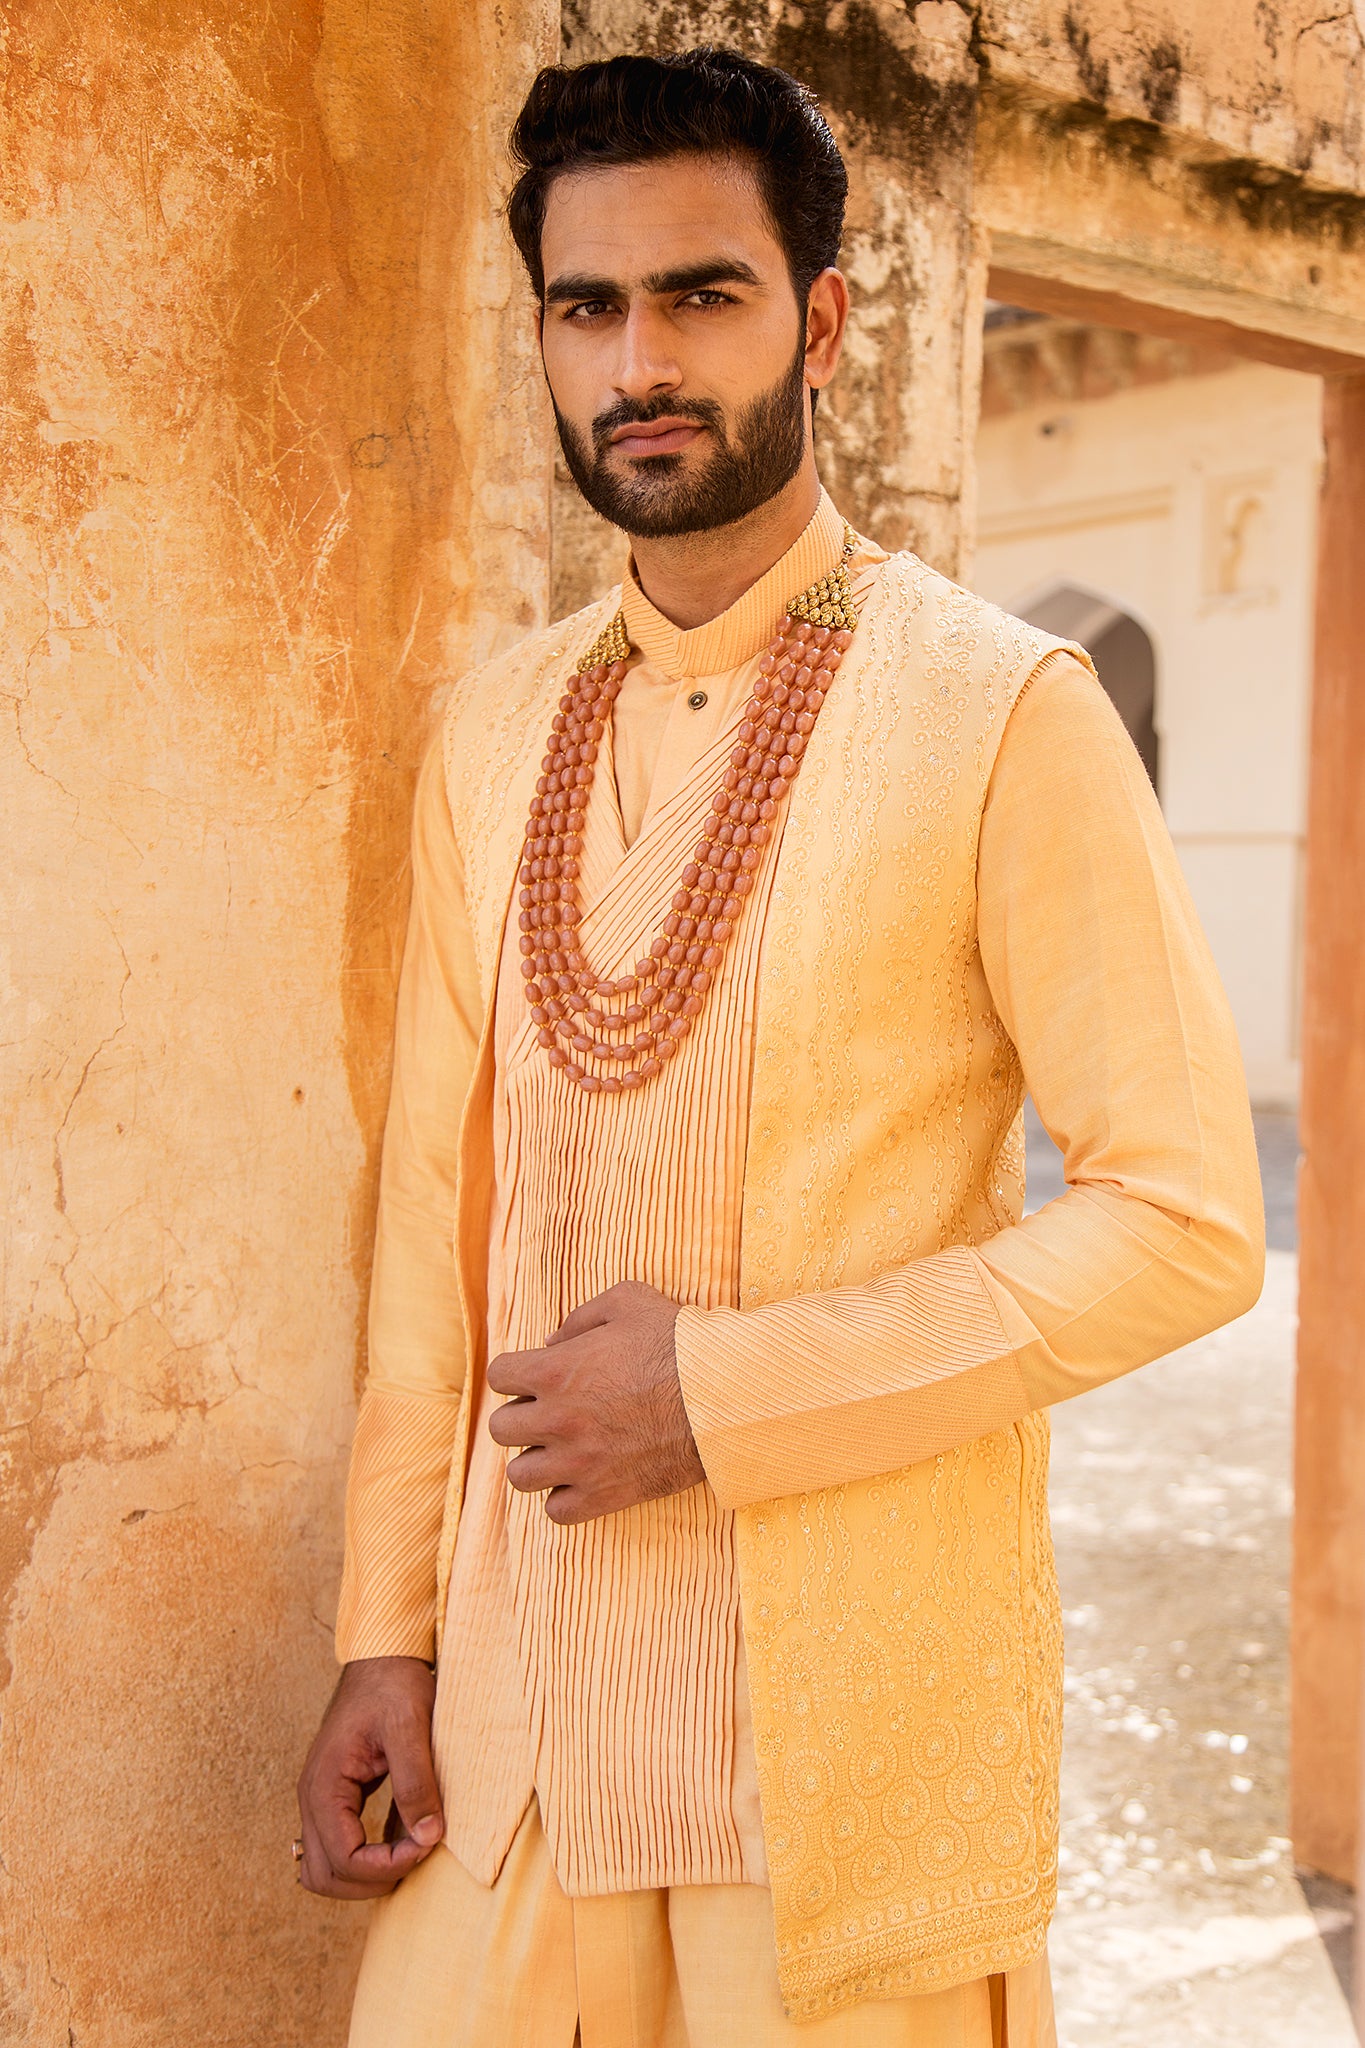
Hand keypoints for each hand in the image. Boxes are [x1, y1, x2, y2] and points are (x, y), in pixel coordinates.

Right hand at [296, 1656, 443, 1898]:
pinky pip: (340, 1847)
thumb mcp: (411, 1726)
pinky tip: (405, 1837)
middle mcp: (313, 1798)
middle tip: (417, 1854)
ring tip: (410, 1850)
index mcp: (324, 1784)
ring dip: (366, 1874)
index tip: (426, 1845)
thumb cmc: (395, 1684)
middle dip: (372, 1879)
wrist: (383, 1656)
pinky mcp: (337, 1797)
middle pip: (324, 1876)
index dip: (386, 1866)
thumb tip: (428, 1836)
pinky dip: (368, 1857)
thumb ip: (417, 1782)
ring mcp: (321, 1800)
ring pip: (326, 1869)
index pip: (343, 1859)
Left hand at [487, 1280, 702, 1523]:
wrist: (724, 1394)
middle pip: (501, 1428)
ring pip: (520, 1475)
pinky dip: (563, 1496)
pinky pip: (556, 1511)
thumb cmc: (679, 1343)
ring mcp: (579, 1462)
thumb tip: (550, 1342)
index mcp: (555, 1371)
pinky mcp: (604, 1494)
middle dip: (521, 1415)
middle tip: (550, 1411)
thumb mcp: (628, 1301)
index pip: (497, 1375)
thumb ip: (580, 1317)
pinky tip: (583, 1477)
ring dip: (536, 1460)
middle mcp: (557, 1420)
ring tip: (561, 1448)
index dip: (515, 1372)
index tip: (534, 1375)